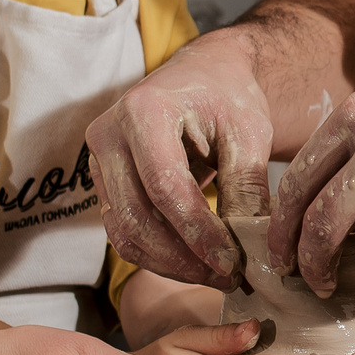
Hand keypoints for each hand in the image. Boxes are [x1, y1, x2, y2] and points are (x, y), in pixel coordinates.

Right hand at [89, 26, 272, 288]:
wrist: (203, 76)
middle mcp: (109, 134)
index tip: (233, 263)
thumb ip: (246, 187)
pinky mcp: (104, 182)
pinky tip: (196, 264)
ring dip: (170, 265)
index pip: (165, 186)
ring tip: (217, 276)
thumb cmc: (228, 97)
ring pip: (124, 232)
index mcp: (144, 110)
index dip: (198, 232)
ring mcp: (99, 160)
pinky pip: (124, 231)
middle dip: (183, 258)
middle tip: (229, 278)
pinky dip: (159, 256)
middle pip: (136, 216)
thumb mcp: (248, 132)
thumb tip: (255, 252)